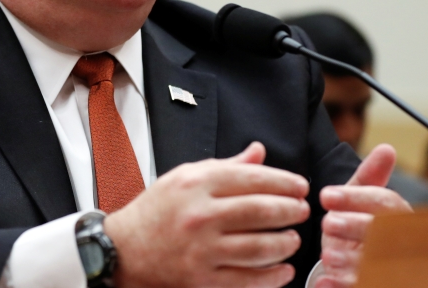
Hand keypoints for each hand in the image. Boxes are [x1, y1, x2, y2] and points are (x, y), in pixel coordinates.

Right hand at [105, 142, 310, 287]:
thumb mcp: (184, 178)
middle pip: (261, 211)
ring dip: (286, 243)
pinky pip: (248, 280)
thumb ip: (225, 167)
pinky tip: (283, 269)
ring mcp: (201, 250)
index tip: (301, 186)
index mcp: (195, 184)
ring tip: (294, 238)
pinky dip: (273, 276)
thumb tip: (259, 152)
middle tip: (303, 210)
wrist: (124, 250)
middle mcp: (199, 215)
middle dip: (291, 210)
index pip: (251, 178)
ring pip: (260, 247)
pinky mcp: (202, 280)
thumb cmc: (156, 210)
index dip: (283, 182)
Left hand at [314, 144, 411, 287]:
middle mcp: (404, 244)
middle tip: (328, 223)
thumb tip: (387, 149)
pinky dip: (344, 286)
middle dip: (357, 228)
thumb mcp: (361, 200)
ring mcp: (395, 270)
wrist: (353, 267)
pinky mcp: (384, 285)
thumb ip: (370, 177)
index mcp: (400, 217)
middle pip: (388, 235)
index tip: (325, 195)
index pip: (387, 203)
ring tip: (329, 256)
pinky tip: (324, 283)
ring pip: (380, 267)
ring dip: (353, 261)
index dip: (357, 198)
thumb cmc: (357, 226)